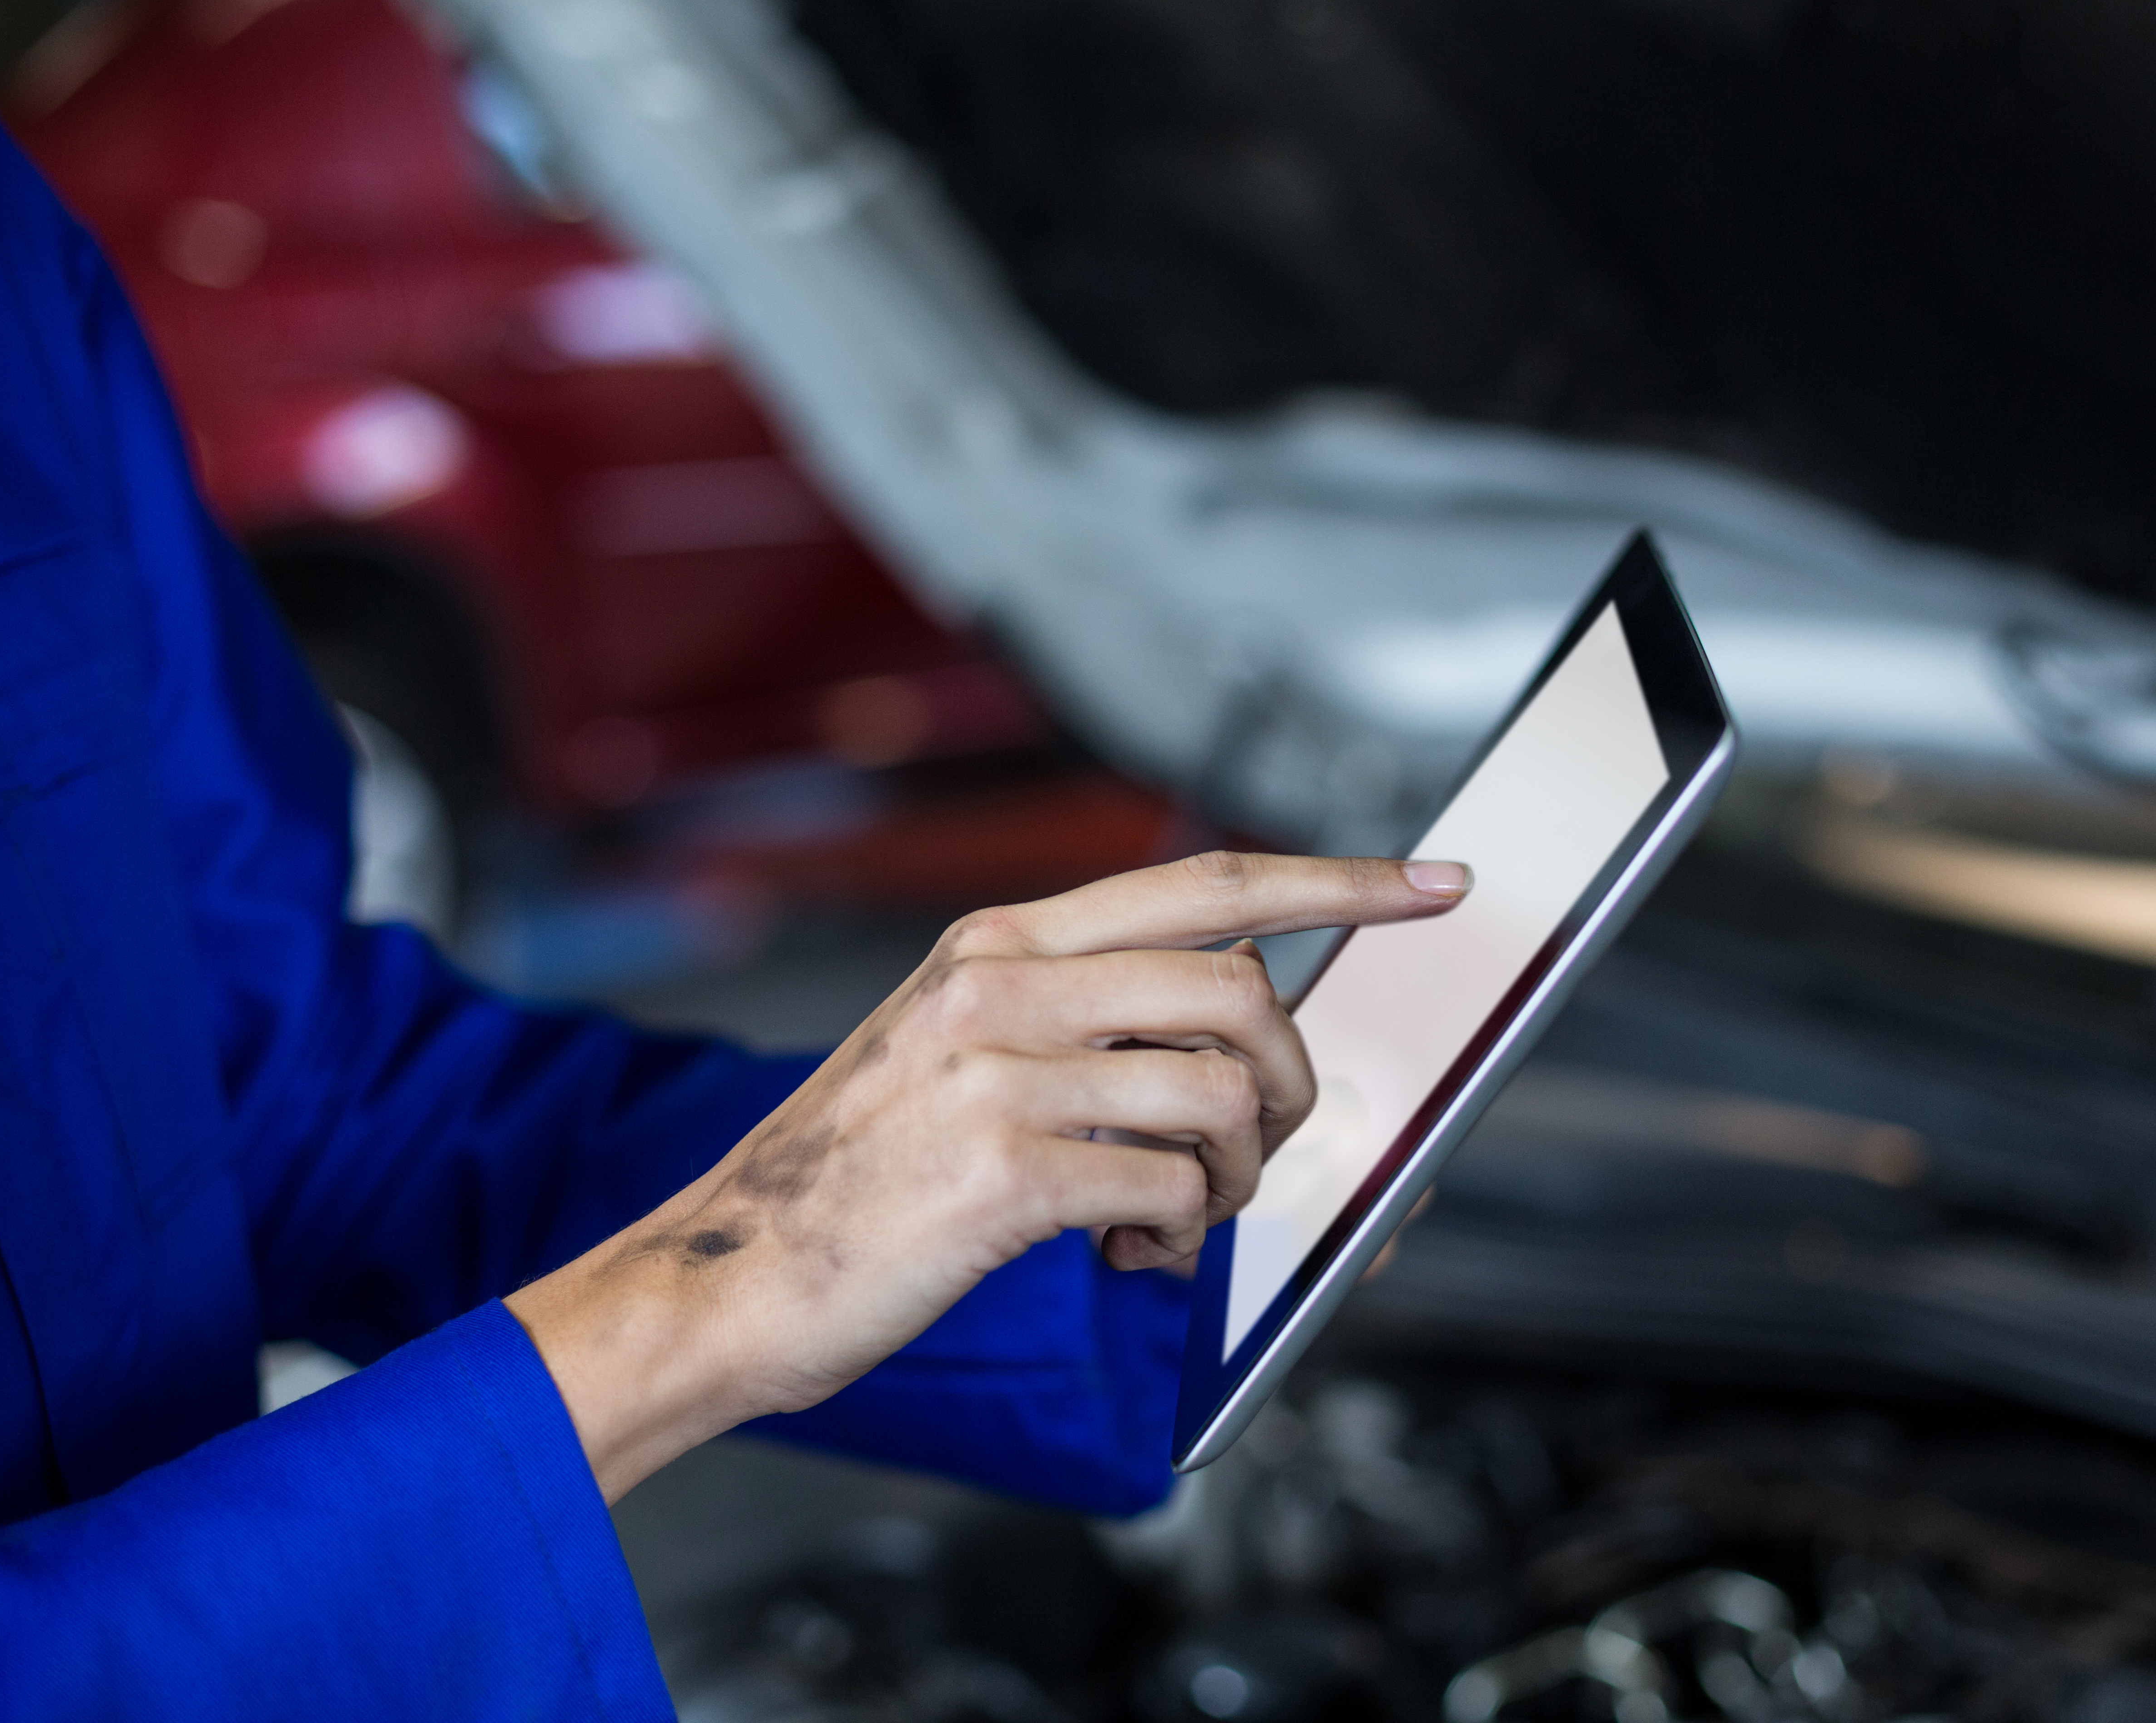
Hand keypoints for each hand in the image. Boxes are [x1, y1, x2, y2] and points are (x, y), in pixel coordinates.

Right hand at [505, 850, 1470, 1500]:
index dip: (1335, 880)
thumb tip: (1233, 1016)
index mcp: (999, 941)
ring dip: (1234, 1177)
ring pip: (1223, 1097)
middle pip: (1242, 993)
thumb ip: (1079, 1008)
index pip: (1205, 881)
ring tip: (1175, 1212)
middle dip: (1287, 1084)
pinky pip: (1171, 1188)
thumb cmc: (861, 1174)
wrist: (726, 1275)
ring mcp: (999, 1076)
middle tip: (1246, 1149)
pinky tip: (1128, 1250)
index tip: (1429, 882)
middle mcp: (1002, 986)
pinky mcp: (1002, 1174)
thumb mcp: (953, 1044)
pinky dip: (1179, 1235)